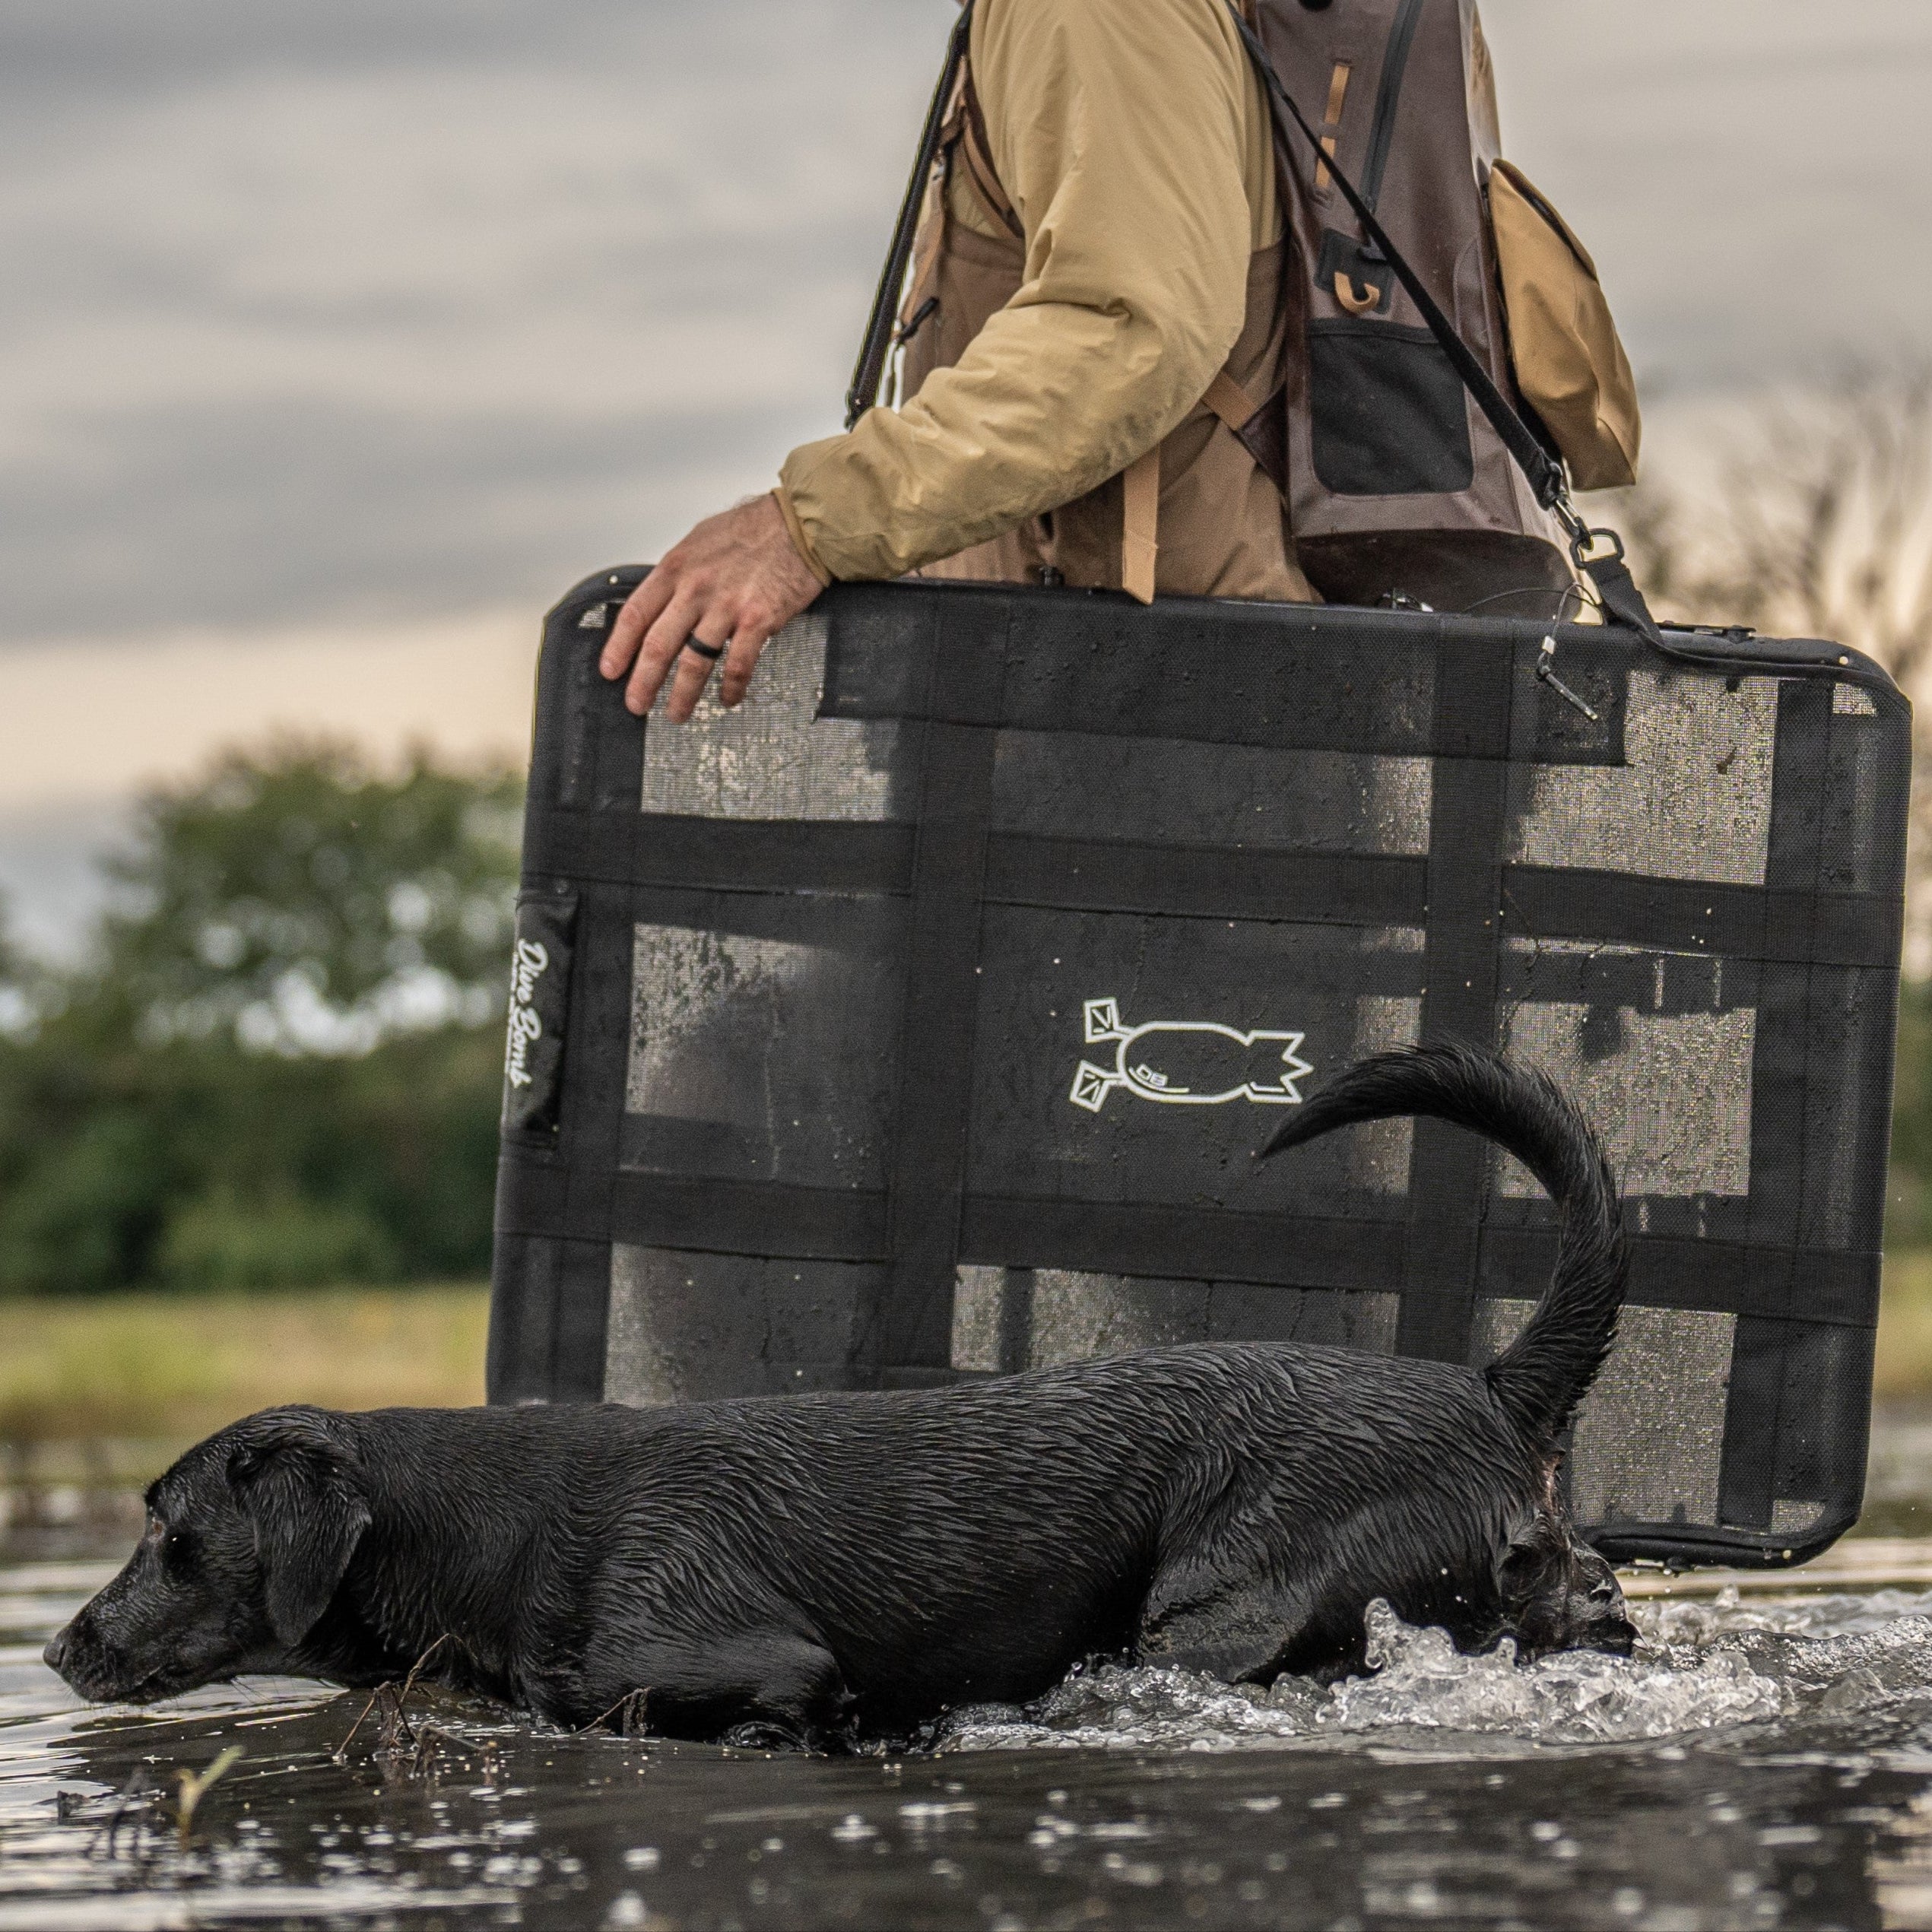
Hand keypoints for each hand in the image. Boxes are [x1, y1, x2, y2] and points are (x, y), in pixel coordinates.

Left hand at [600, 493, 824, 720]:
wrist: (798, 524)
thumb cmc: (752, 529)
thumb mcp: (699, 542)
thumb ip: (679, 574)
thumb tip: (661, 601)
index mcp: (676, 568)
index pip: (635, 614)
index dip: (619, 647)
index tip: (611, 670)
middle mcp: (695, 589)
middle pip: (659, 645)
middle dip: (643, 681)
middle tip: (636, 704)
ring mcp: (726, 606)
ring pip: (694, 662)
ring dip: (683, 694)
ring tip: (677, 713)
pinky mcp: (757, 620)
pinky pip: (738, 665)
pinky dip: (731, 688)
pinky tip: (728, 699)